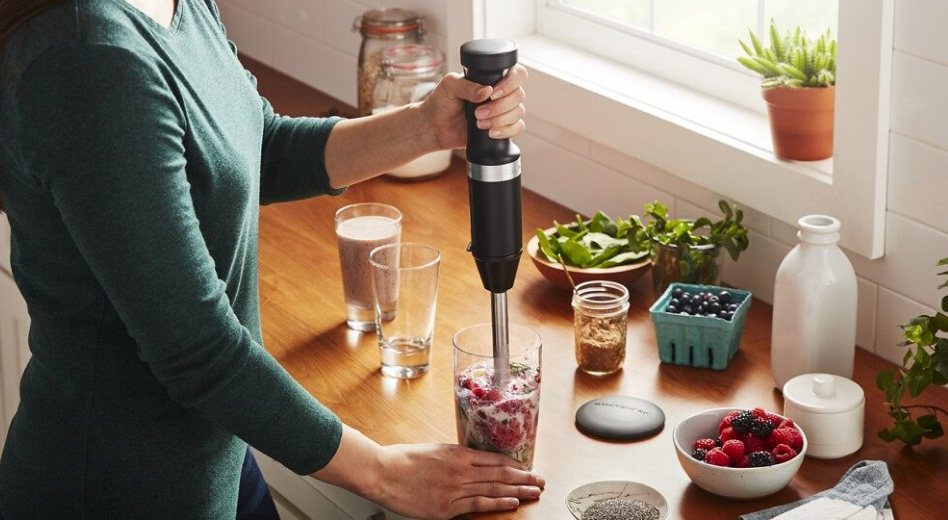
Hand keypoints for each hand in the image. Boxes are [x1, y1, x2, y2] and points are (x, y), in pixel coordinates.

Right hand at [371, 443, 544, 518]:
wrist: (383, 472)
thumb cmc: (404, 460)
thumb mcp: (435, 449)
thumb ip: (456, 456)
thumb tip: (473, 461)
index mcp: (458, 453)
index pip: (494, 459)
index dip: (514, 464)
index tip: (527, 467)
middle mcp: (461, 470)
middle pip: (500, 474)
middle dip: (523, 477)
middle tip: (540, 480)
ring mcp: (455, 489)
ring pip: (494, 489)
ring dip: (517, 490)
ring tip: (534, 492)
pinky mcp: (446, 507)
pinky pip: (477, 505)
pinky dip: (497, 503)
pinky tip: (511, 502)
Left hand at [420, 64, 527, 149]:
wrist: (434, 127)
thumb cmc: (441, 102)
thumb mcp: (450, 86)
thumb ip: (467, 85)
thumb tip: (486, 91)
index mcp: (492, 78)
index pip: (517, 74)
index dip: (511, 83)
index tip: (493, 93)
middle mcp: (501, 93)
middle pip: (519, 95)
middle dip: (500, 106)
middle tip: (478, 112)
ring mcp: (503, 111)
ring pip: (519, 112)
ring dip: (501, 119)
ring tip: (479, 123)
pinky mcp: (502, 127)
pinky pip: (517, 128)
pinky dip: (506, 131)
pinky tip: (491, 132)